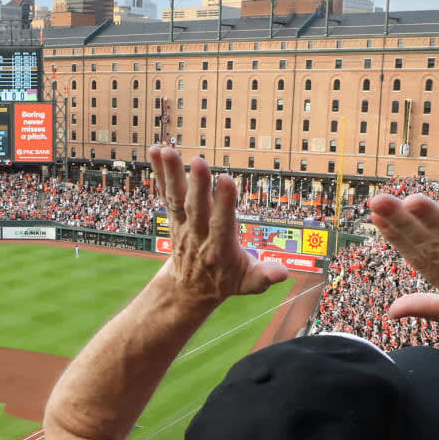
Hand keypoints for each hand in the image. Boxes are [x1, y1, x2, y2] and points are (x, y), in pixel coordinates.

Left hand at [152, 147, 286, 303]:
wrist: (188, 288)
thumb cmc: (223, 280)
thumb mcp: (246, 283)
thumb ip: (263, 276)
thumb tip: (283, 273)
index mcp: (219, 248)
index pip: (221, 224)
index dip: (224, 203)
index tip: (227, 180)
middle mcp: (198, 234)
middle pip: (196, 208)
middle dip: (198, 185)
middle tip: (199, 161)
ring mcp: (183, 224)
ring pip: (177, 197)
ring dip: (172, 174)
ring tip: (168, 150)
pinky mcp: (173, 215)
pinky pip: (166, 192)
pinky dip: (160, 172)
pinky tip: (155, 150)